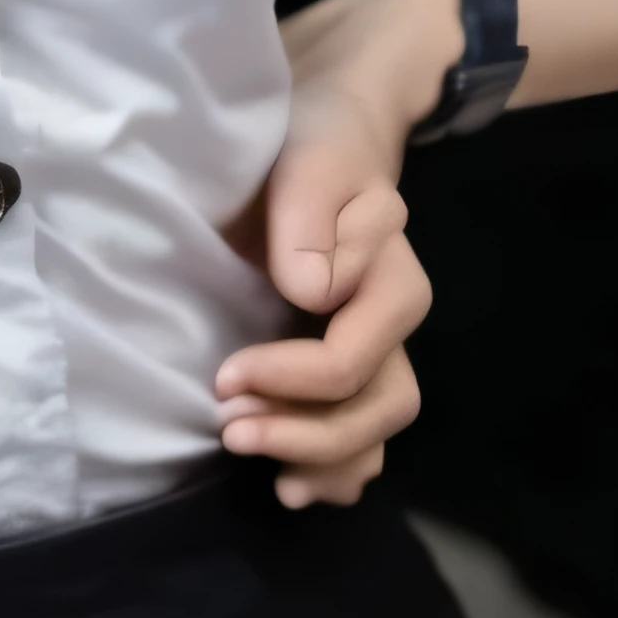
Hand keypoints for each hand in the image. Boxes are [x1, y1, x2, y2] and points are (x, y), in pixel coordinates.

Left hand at [214, 0, 458, 508]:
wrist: (324, 132)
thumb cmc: (312, 142)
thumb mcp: (309, 160)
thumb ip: (310, 218)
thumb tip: (311, 294)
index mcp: (392, 276)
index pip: (353, 359)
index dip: (290, 381)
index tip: (224, 376)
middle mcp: (393, 321)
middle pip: (375, 407)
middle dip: (303, 432)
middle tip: (227, 428)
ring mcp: (376, 346)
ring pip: (375, 432)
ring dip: (316, 458)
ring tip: (250, 459)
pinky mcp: (350, 361)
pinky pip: (365, 435)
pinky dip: (336, 471)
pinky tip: (292, 486)